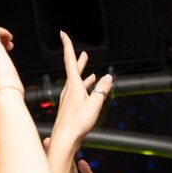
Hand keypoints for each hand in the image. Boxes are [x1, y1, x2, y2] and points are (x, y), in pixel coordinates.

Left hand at [47, 31, 112, 150]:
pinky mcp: (70, 108)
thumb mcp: (94, 103)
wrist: (65, 139)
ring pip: (75, 82)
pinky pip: (78, 93)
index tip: (63, 33)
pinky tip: (87, 91)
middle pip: (73, 70)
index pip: (70, 61)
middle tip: (81, 52)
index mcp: (73, 85)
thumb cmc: (77, 122)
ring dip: (82, 74)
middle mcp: (69, 90)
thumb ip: (102, 90)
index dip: (68, 46)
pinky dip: (84, 88)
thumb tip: (109, 77)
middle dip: (77, 60)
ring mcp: (68, 99)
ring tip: (88, 70)